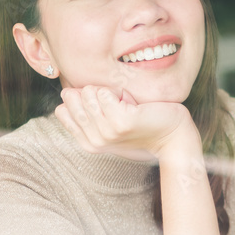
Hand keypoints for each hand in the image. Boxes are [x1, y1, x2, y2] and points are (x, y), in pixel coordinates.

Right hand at [55, 86, 195, 161]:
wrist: (172, 136)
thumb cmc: (143, 124)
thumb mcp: (110, 123)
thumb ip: (87, 113)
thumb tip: (65, 92)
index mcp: (88, 143)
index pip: (62, 110)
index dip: (81, 100)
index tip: (104, 108)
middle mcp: (95, 141)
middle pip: (72, 99)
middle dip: (94, 93)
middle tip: (118, 105)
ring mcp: (107, 133)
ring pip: (88, 93)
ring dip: (108, 91)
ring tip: (127, 104)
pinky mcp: (121, 122)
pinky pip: (104, 92)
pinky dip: (119, 91)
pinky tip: (133, 104)